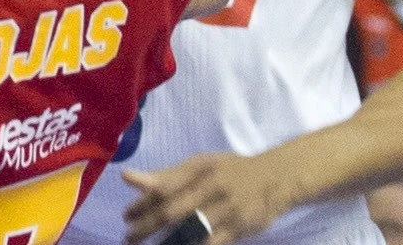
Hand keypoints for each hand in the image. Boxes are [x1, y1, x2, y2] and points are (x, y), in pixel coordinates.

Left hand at [123, 152, 301, 244]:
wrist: (276, 178)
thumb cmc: (230, 170)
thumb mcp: (201, 164)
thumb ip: (168, 175)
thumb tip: (129, 178)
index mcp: (198, 170)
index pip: (164, 187)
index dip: (142, 203)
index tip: (127, 215)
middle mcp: (211, 189)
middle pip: (173, 212)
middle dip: (147, 227)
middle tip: (129, 237)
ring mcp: (225, 211)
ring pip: (190, 231)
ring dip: (166, 242)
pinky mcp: (238, 229)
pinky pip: (211, 243)